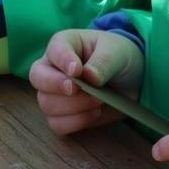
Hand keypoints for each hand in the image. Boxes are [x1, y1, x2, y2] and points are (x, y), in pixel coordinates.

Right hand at [28, 28, 144, 135]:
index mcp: (65, 44)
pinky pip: (57, 124)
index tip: (77, 70)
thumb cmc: (119, 57)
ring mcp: (55, 92)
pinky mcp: (63, 114)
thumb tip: (89, 77)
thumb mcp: (117, 52)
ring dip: (74, 106)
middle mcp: (53, 68)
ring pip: (47, 104)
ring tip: (98, 100)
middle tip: (76, 89)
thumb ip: (103, 62)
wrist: (131, 81)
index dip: (62, 60)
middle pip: (37, 77)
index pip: (54, 49)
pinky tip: (95, 113)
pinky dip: (76, 122)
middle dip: (56, 85)